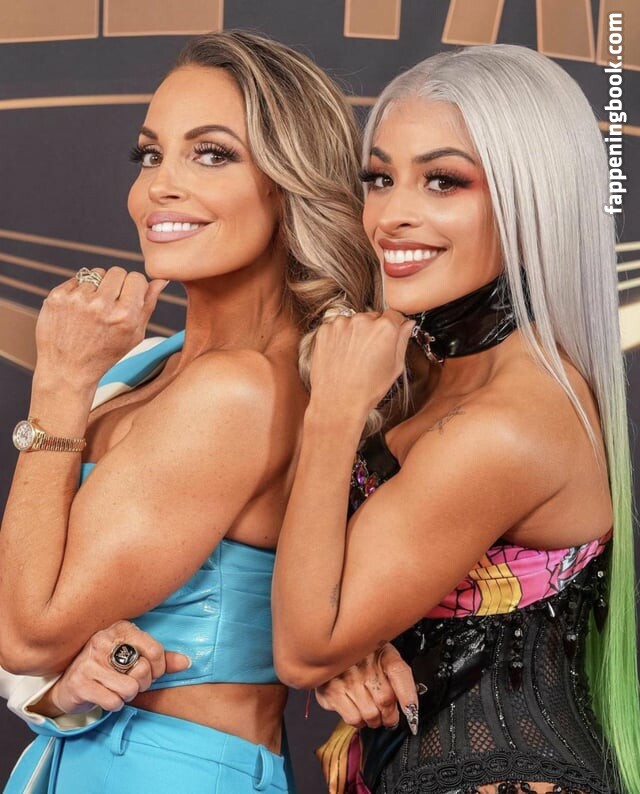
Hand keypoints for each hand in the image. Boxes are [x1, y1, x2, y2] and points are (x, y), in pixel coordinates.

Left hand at [34, 267, 167, 390]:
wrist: (67, 370)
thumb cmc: (105, 354)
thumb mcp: (134, 336)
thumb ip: (148, 305)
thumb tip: (160, 280)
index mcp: (124, 315)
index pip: (136, 278)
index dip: (134, 287)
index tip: (129, 298)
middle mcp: (101, 305)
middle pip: (117, 271)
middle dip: (117, 284)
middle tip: (111, 303)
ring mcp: (76, 300)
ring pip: (96, 273)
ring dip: (97, 287)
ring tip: (93, 309)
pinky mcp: (57, 297)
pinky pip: (76, 279)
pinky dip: (79, 291)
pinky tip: (78, 311)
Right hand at [37, 621, 189, 716]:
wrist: (69, 685)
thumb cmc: (108, 668)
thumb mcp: (134, 657)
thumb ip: (161, 659)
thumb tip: (188, 662)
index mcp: (121, 628)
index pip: (156, 651)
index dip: (159, 669)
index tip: (151, 672)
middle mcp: (103, 640)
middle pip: (143, 670)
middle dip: (142, 684)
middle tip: (129, 681)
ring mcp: (88, 661)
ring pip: (130, 689)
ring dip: (126, 695)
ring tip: (116, 688)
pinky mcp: (79, 683)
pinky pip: (113, 702)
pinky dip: (113, 704)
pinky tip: (104, 696)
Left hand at [309, 310, 413, 416]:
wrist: (337, 403)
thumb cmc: (367, 389)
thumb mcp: (395, 367)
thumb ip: (402, 340)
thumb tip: (407, 324)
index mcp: (385, 328)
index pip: (394, 314)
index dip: (394, 325)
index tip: (390, 334)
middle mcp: (363, 320)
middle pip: (373, 317)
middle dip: (373, 330)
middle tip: (370, 352)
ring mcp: (341, 324)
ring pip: (354, 321)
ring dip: (355, 332)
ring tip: (354, 357)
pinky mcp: (324, 330)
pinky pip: (336, 327)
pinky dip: (339, 337)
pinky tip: (341, 355)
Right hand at [315, 643, 416, 729]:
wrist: (331, 651)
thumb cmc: (362, 659)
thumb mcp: (383, 657)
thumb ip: (398, 677)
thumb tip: (412, 704)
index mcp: (382, 651)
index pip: (399, 672)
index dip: (408, 697)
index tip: (412, 714)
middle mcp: (364, 663)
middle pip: (386, 700)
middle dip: (390, 715)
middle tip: (388, 716)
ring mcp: (347, 677)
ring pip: (371, 714)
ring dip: (374, 720)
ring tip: (372, 713)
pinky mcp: (333, 691)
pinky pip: (354, 718)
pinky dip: (359, 722)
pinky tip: (358, 712)